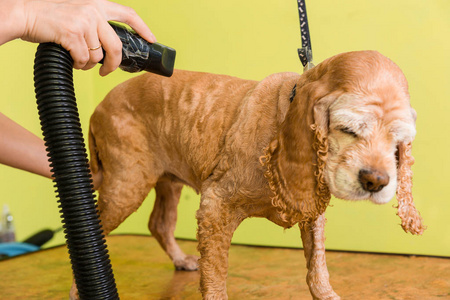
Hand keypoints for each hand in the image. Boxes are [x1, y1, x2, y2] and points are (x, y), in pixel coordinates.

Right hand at [1, 0, 155, 75]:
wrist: (24, 13)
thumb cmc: (49, 16)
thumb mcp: (77, 12)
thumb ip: (94, 22)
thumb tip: (107, 47)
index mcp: (97, 4)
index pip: (128, 14)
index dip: (143, 28)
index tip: (151, 39)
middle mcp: (93, 11)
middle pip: (116, 46)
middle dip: (114, 64)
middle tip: (107, 72)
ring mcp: (84, 22)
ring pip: (97, 56)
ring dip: (88, 64)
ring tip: (77, 60)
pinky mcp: (73, 34)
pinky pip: (84, 59)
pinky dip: (78, 65)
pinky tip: (71, 59)